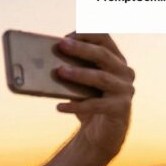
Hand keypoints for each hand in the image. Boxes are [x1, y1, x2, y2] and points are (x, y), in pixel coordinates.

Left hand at [53, 33, 133, 159]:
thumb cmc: (88, 101)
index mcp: (115, 59)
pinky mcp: (121, 109)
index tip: (65, 36)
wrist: (101, 132)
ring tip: (60, 71)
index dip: (86, 34)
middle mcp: (124, 71)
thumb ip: (70, 69)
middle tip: (61, 45)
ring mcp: (125, 90)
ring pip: (102, 78)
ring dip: (80, 73)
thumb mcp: (79, 83)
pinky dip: (77, 106)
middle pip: (103, 55)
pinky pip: (97, 105)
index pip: (104, 38)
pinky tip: (59, 107)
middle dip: (81, 48)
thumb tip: (40, 61)